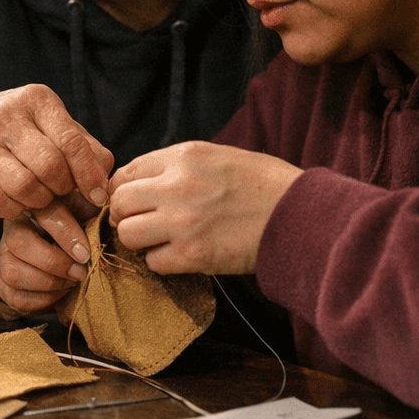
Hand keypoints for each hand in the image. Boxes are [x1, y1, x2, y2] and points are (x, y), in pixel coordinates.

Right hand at [0, 83, 111, 269]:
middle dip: (63, 188)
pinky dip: (15, 210)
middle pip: (49, 166)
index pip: (70, 141)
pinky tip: (18, 203)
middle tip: (64, 193)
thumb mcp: (47, 123)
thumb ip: (82, 145)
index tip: (98, 196)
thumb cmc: (16, 130)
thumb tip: (105, 180)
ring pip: (25, 187)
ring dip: (40, 202)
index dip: (89, 173)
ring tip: (42, 198)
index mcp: (35, 99)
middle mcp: (6, 116)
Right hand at [0, 190, 99, 312]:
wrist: (63, 261)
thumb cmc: (75, 233)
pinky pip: (16, 296)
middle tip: (80, 271)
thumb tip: (102, 201)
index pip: (40, 212)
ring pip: (13, 272)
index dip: (64, 232)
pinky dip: (43, 298)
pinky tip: (60, 292)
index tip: (85, 251)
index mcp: (31, 208)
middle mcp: (11, 231)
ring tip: (71, 282)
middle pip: (18, 242)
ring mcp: (3, 259)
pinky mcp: (4, 286)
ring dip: (48, 281)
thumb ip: (90, 205)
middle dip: (53, 261)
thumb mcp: (83, 213)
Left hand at [108, 141, 302, 275]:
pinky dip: (161, 262)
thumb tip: (143, 181)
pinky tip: (180, 255)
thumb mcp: (219, 157)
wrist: (299, 215)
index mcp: (184, 156)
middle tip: (139, 222)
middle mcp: (178, 185)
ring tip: (159, 240)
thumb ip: (179, 165)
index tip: (133, 201)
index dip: (124, 189)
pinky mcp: (193, 255)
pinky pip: (153, 262)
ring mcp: (183, 222)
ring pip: (127, 234)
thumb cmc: (265, 185)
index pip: (127, 171)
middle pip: (118, 202)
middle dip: (123, 214)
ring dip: (138, 240)